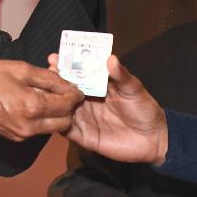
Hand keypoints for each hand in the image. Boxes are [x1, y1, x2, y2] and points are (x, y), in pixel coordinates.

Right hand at [0, 59, 82, 140]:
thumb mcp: (18, 68)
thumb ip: (47, 77)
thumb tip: (66, 84)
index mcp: (32, 106)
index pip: (66, 104)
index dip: (75, 94)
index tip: (75, 85)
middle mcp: (30, 126)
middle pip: (64, 122)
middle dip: (69, 107)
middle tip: (64, 91)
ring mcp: (21, 135)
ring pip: (52, 128)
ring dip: (57, 114)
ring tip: (50, 95)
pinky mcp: (14, 138)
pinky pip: (37, 130)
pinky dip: (43, 118)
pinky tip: (35, 103)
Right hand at [47, 53, 167, 164]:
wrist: (153, 139)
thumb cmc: (144, 109)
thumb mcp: (134, 89)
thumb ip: (121, 75)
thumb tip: (111, 58)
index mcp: (96, 85)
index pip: (76, 73)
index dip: (65, 65)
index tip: (54, 57)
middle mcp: (85, 100)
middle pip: (64, 90)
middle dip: (53, 81)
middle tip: (46, 73)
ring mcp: (82, 118)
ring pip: (60, 108)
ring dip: (51, 101)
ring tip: (43, 92)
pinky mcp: (83, 136)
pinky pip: (65, 129)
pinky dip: (56, 122)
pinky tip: (50, 115)